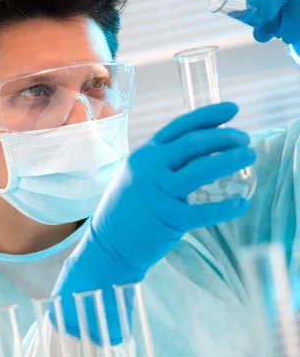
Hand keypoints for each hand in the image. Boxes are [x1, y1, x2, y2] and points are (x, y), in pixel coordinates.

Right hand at [53, 102, 255, 342]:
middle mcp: (149, 169)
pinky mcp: (167, 219)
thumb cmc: (125, 212)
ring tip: (249, 156)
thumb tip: (199, 152)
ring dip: (230, 160)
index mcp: (144, 155)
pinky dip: (226, 208)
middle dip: (225, 136)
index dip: (208, 115)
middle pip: (194, 143)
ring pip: (202, 170)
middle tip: (245, 139)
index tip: (233, 110)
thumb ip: (160, 164)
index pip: (180, 127)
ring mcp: (158, 193)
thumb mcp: (135, 177)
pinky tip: (242, 204)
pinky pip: (204, 211)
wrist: (107, 247)